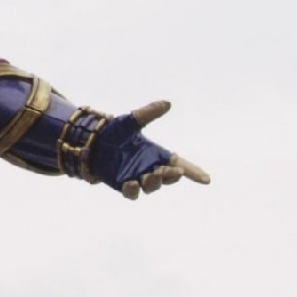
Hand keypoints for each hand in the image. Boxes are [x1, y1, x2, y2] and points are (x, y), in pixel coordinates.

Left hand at [89, 101, 210, 199]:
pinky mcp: (121, 184)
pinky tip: (131, 183)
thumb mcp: (132, 121)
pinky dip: (133, 190)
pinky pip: (131, 193)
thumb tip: (167, 103)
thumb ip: (148, 113)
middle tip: (170, 171)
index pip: (178, 164)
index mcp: (156, 154)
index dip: (193, 172)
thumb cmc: (114, 130)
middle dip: (171, 176)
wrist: (90, 140)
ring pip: (151, 187)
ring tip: (150, 175)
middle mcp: (149, 167)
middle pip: (167, 177)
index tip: (206, 179)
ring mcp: (136, 177)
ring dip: (154, 183)